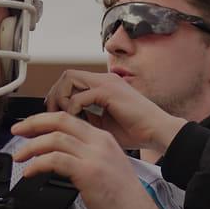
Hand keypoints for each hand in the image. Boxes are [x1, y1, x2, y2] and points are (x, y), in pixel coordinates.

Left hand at [11, 111, 171, 208]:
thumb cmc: (123, 198)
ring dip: (31, 146)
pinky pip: (55, 160)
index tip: (29, 127)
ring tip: (20, 156)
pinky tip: (30, 172)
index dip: (44, 119)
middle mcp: (99, 143)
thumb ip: (86, 155)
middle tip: (16, 131)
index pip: (68, 118)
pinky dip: (37, 164)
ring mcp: (94, 156)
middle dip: (32, 123)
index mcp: (103, 138)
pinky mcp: (88, 173)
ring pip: (54, 139)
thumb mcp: (106, 166)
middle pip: (59, 120)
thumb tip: (60, 155)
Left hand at [45, 70, 185, 151]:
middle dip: (54, 95)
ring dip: (60, 98)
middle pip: (66, 76)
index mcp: (103, 86)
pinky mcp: (110, 92)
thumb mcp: (103, 124)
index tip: (51, 113)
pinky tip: (74, 121)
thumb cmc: (137, 130)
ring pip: (69, 79)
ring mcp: (107, 83)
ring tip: (61, 117)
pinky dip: (72, 108)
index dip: (57, 95)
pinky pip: (81, 95)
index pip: (71, 81)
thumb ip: (86, 119)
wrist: (159, 132)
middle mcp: (104, 80)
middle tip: (50, 114)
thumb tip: (67, 123)